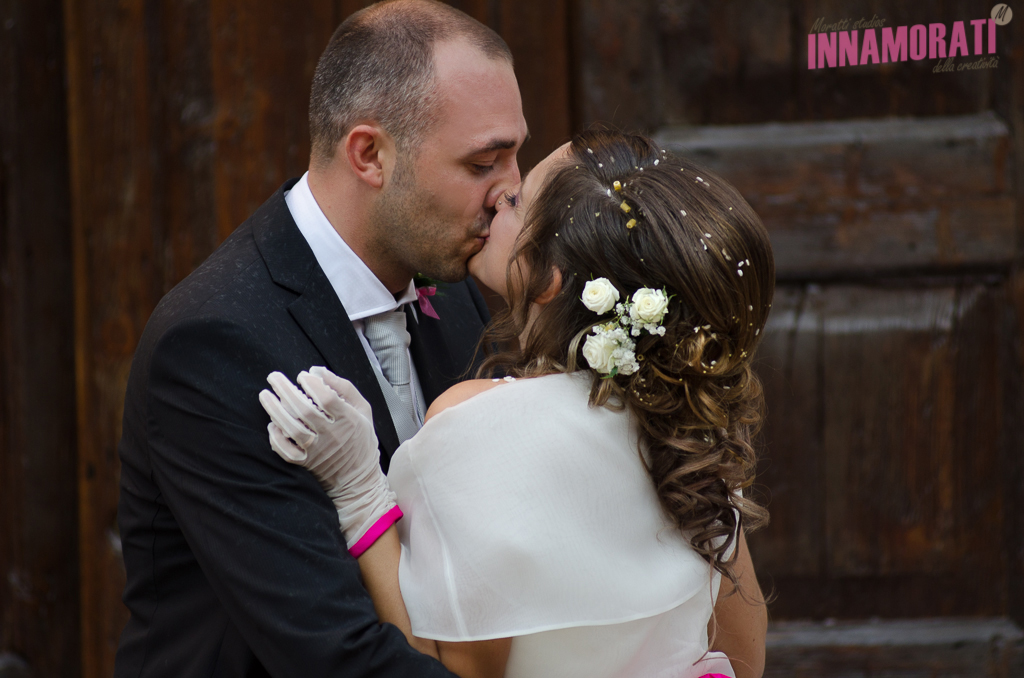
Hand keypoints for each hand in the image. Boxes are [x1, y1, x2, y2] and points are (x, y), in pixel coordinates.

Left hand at [259, 367, 401, 555]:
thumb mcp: (363, 410)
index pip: (328, 399)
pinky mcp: (306, 463)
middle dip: (286, 391)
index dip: (313, 384)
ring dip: (275, 411)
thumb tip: (317, 371)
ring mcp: (318, 451)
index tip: (303, 375)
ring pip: (292, 429)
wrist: (358, 479)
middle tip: (273, 377)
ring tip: (265, 395)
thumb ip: (344, 388)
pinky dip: (276, 439)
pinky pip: (286, 452)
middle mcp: (332, 435)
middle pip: (305, 411)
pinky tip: (272, 425)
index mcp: (348, 420)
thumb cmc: (361, 439)